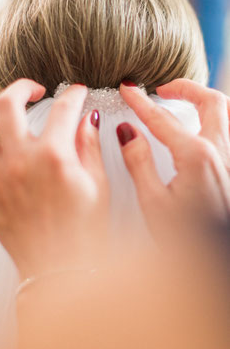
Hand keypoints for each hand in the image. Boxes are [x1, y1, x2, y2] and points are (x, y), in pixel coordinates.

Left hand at [0, 79, 108, 277]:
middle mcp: (21, 162)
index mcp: (55, 157)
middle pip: (8, 105)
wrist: (63, 270)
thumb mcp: (98, 184)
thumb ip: (90, 146)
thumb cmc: (85, 231)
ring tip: (0, 109)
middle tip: (33, 89)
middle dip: (22, 87)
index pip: (63, 108)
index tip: (76, 92)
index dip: (73, 93)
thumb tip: (87, 120)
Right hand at [118, 79, 229, 240]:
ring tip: (185, 99)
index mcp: (196, 157)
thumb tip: (127, 132)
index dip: (141, 102)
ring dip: (205, 97)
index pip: (162, 119)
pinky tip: (207, 124)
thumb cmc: (187, 239)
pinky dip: (220, 116)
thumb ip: (139, 162)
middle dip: (183, 87)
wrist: (216, 261)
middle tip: (162, 88)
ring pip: (228, 110)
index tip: (128, 89)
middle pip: (209, 100)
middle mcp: (220, 152)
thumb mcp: (153, 202)